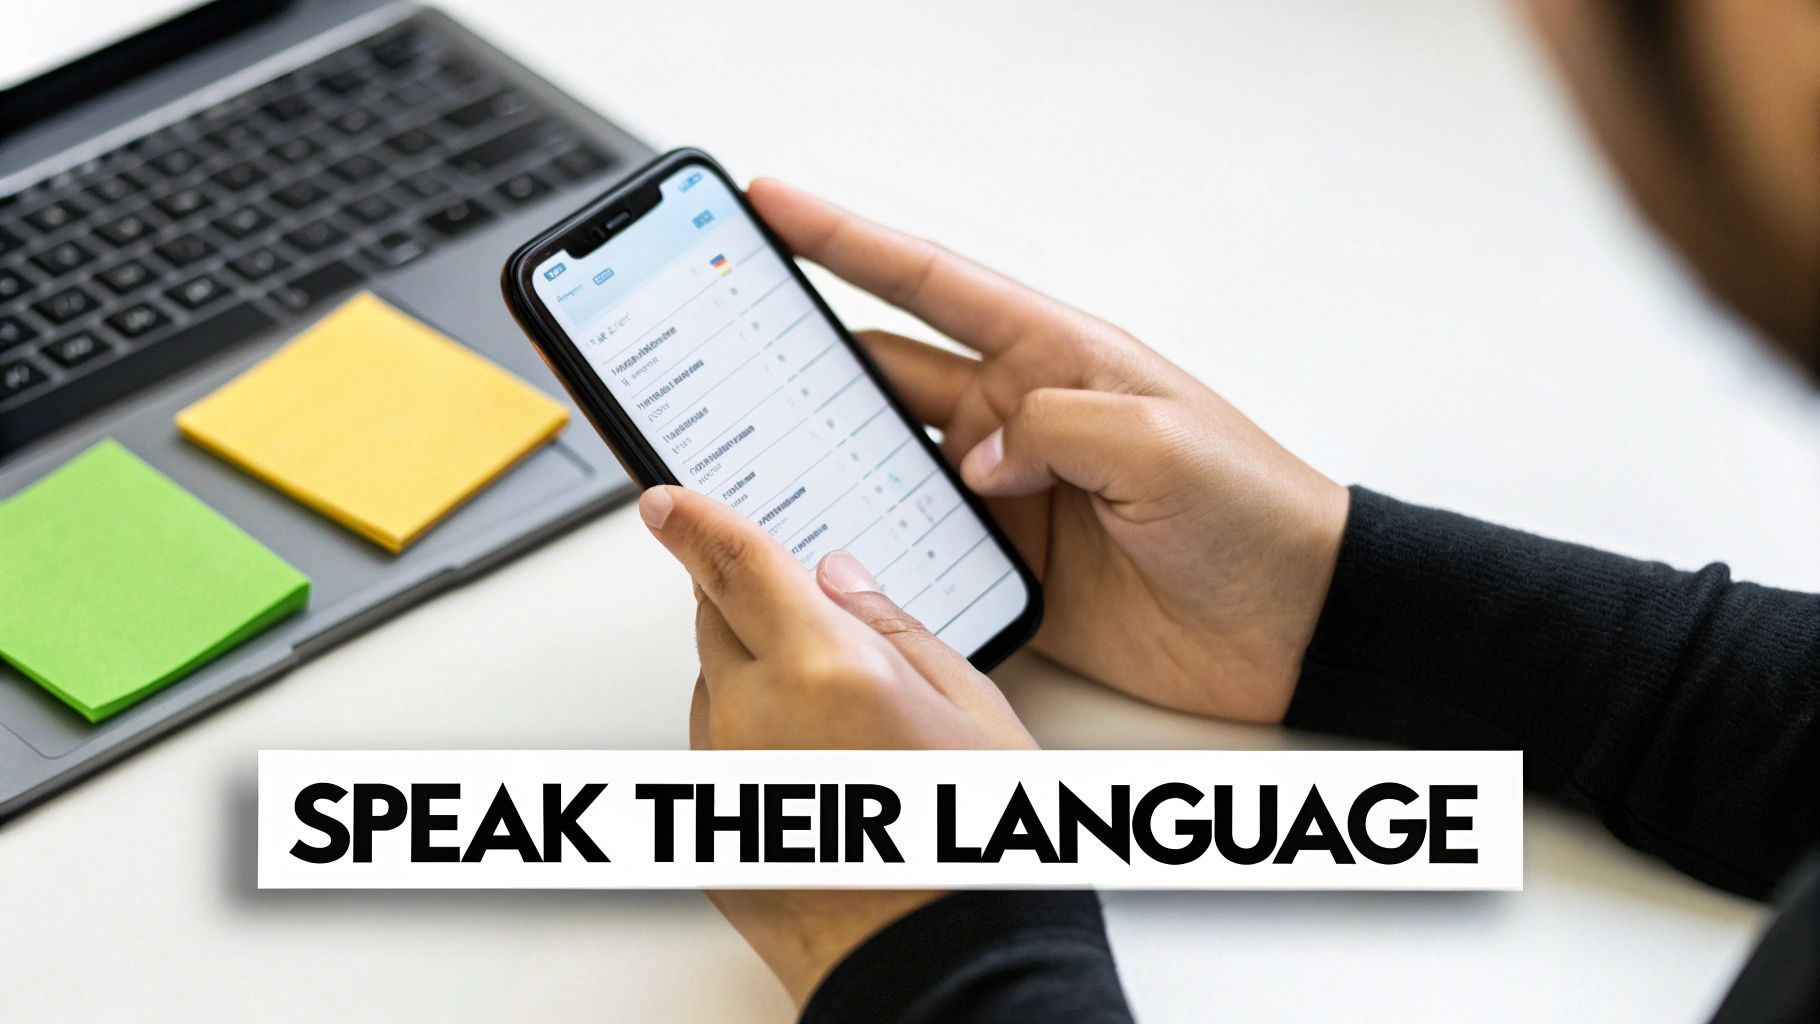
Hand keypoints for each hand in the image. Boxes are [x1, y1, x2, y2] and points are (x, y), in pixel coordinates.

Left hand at [637, 484, 1033, 1004]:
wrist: (941, 969)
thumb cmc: (971, 853)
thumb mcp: (975, 711)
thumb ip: (899, 630)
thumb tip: (844, 582)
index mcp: (825, 669)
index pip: (738, 565)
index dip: (695, 523)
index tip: (664, 502)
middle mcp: (755, 717)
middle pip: (715, 620)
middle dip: (743, 599)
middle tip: (799, 614)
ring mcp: (722, 781)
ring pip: (714, 691)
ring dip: (751, 676)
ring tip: (841, 725)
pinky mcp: (705, 835)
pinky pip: (713, 757)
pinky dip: (747, 741)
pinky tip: (815, 772)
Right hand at [748, 178, 1350, 722]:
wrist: (1298, 623)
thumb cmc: (1257, 512)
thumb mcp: (1164, 444)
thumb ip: (1059, 430)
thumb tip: (975, 456)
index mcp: (1054, 357)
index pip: (931, 283)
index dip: (846, 239)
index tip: (771, 204)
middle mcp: (1017, 416)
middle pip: (882, 373)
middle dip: (802, 357)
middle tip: (721, 349)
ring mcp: (1006, 493)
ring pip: (884, 461)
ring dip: (826, 459)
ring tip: (749, 457)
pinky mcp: (1005, 564)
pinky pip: (915, 545)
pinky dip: (869, 545)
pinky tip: (826, 551)